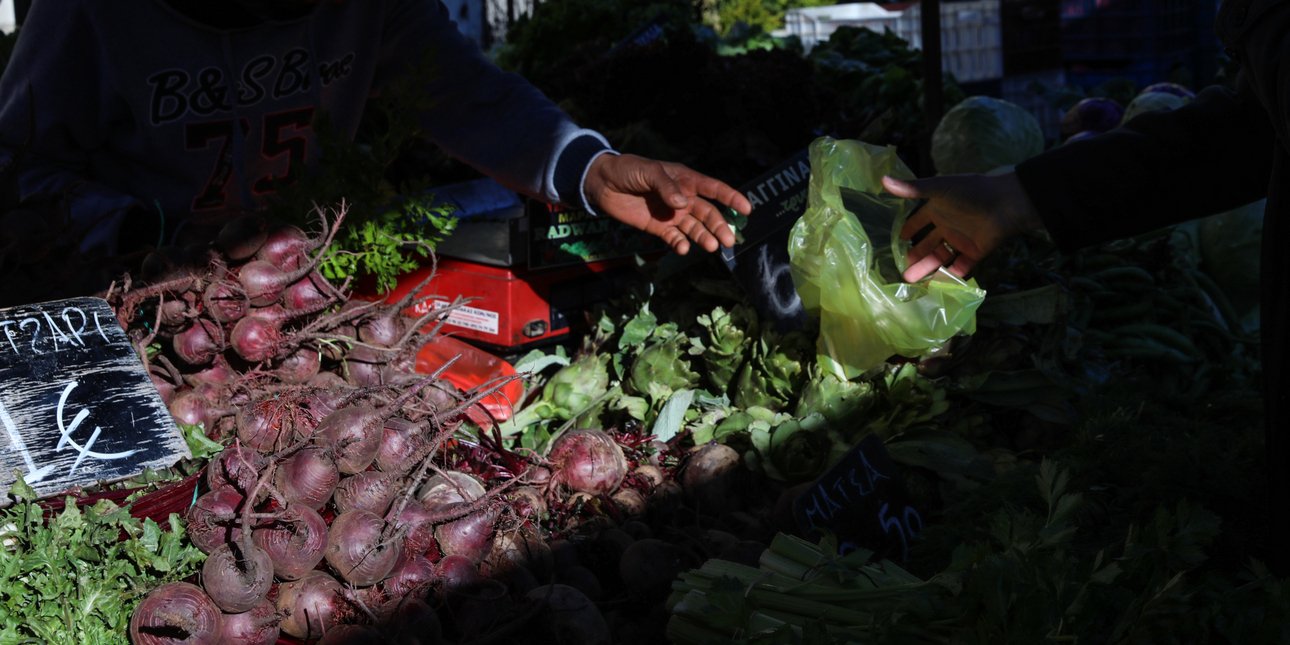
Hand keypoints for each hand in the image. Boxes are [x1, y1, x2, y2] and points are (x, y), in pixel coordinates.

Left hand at [583, 153, 751, 254]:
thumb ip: (667, 186)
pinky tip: (684, 249)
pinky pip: (674, 238)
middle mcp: (683, 199)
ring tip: (712, 247)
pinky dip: (680, 244)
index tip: (747, 209)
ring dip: (704, 237)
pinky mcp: (658, 228)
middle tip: (729, 241)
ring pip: (694, 228)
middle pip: (707, 214)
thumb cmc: (629, 170)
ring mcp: (672, 214)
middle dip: (719, 226)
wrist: (603, 184)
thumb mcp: (649, 171)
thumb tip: (683, 204)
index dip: (731, 198)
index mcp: (685, 180)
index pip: (714, 189)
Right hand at [882, 172, 1041, 281]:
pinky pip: (961, 267)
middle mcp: (948, 226)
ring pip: (941, 258)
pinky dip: (951, 275)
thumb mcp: (939, 188)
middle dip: (915, 257)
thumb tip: (883, 180)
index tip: (898, 242)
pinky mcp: (975, 252)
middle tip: (902, 271)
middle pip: (928, 245)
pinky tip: (937, 282)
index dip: (909, 231)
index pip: (919, 222)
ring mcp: (962, 240)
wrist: (1005, 203)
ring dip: (928, 268)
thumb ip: (912, 189)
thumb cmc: (971, 192)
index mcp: (939, 209)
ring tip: (912, 280)